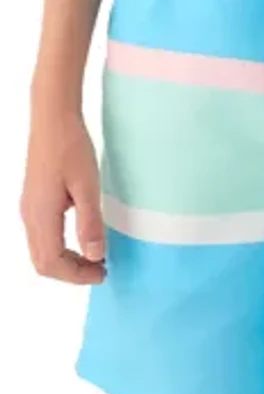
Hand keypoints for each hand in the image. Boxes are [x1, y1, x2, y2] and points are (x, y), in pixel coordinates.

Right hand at [22, 108, 105, 284]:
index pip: (52, 263)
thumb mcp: (88, 187)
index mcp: (41, 216)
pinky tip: (83, 239)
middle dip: (72, 273)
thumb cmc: (71, 148)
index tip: (103, 273)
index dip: (77, 275)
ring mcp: (30, 209)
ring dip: (67, 261)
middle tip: (101, 270)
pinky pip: (43, 237)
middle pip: (43, 262)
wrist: (53, 118)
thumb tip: (95, 256)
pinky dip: (62, 248)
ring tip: (96, 257)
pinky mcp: (35, 202)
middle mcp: (30, 216)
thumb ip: (90, 223)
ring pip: (42, 251)